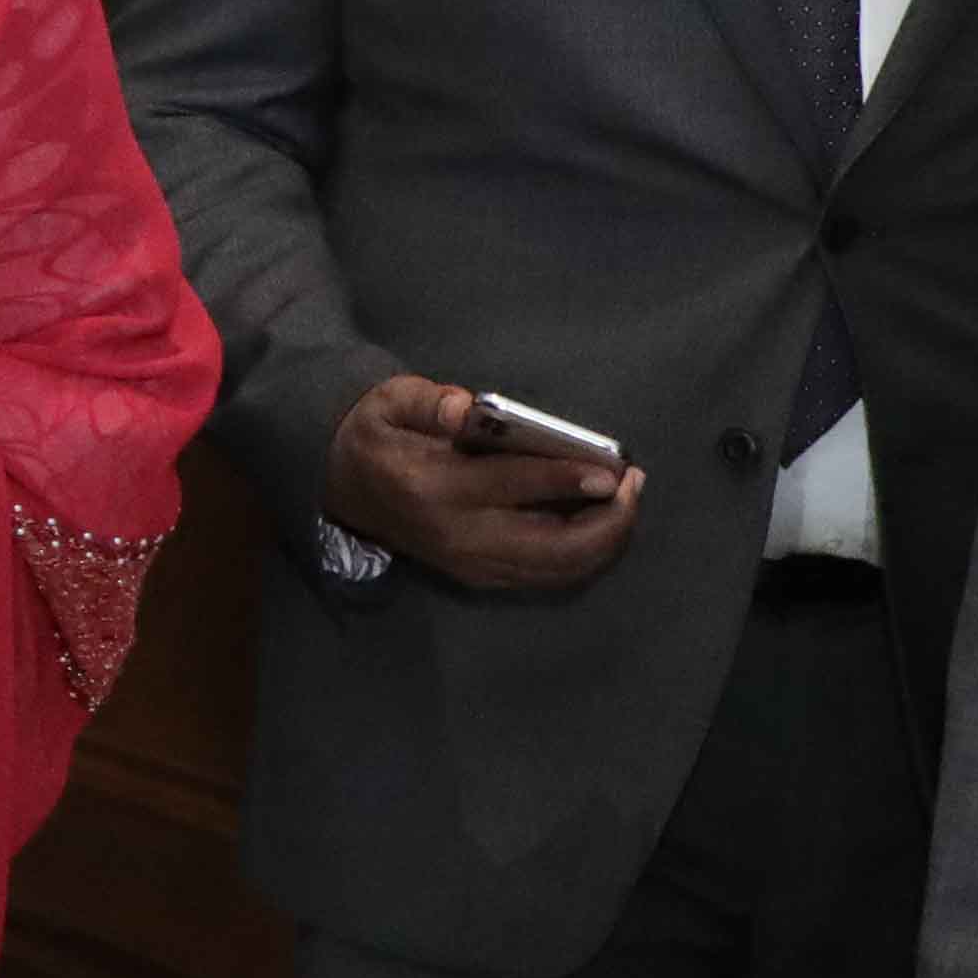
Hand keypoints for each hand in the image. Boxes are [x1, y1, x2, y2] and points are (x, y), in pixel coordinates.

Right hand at [322, 376, 646, 596]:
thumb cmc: (378, 433)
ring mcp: (469, 563)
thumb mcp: (391, 401)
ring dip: (603, 541)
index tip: (612, 471)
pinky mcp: (480, 575)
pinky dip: (585, 555)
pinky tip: (604, 524)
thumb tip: (466, 408)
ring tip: (628, 502)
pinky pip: (548, 575)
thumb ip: (431, 403)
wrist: (344, 483)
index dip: (566, 479)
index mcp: (431, 488)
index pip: (510, 486)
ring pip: (556, 568)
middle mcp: (456, 536)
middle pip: (550, 545)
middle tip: (633, 485)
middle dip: (605, 522)